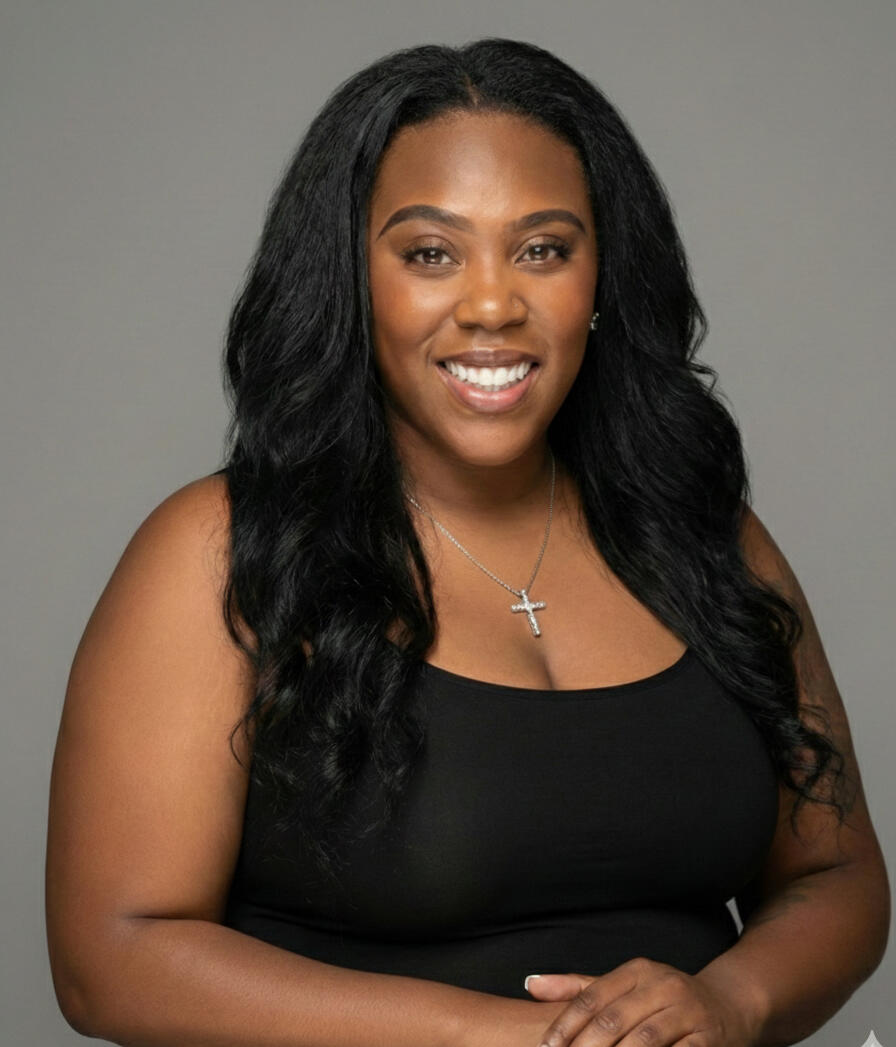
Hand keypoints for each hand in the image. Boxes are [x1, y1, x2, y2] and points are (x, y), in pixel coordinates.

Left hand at [524, 957, 762, 1046]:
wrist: (731, 1006)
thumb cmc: (665, 999)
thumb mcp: (625, 985)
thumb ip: (578, 987)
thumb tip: (530, 984)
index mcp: (638, 970)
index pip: (592, 997)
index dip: (565, 1026)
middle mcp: (663, 985)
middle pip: (614, 1020)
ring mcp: (688, 1012)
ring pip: (644, 1041)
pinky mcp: (709, 1040)